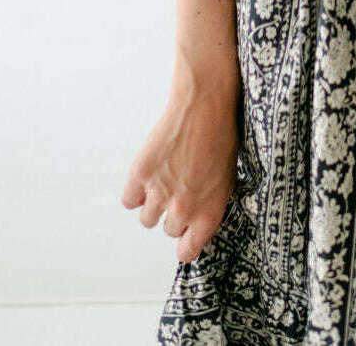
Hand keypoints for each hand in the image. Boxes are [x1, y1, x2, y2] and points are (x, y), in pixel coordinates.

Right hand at [120, 65, 239, 264]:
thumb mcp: (227, 179)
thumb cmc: (222, 137)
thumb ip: (209, 206)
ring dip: (153, 203)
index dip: (185, 244)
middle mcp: (183, 209)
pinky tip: (149, 175)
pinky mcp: (140, 174)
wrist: (205, 102)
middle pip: (167, 231)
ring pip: (146, 219)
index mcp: (208, 213)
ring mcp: (160, 192)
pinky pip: (128, 200)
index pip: (187, 252)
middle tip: (179, 190)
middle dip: (172, 213)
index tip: (184, 236)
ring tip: (165, 180)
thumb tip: (194, 225)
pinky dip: (135, 190)